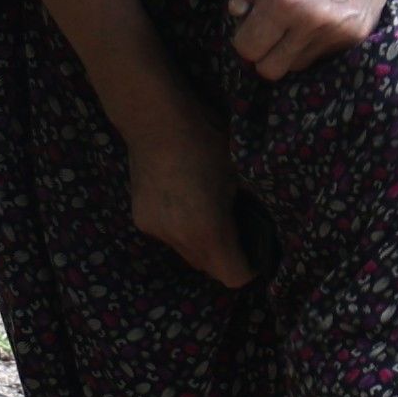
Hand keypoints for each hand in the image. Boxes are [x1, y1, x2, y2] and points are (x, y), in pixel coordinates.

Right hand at [126, 94, 253, 286]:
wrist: (155, 119)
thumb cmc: (206, 140)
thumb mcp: (237, 178)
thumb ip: (240, 213)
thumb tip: (248, 228)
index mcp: (208, 230)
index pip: (233, 277)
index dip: (249, 269)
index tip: (256, 254)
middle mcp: (179, 238)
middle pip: (208, 268)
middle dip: (224, 256)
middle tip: (237, 232)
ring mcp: (156, 230)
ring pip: (186, 252)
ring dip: (200, 242)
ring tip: (207, 213)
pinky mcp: (141, 219)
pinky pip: (169, 236)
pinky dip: (180, 227)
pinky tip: (183, 202)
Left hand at [227, 0, 397, 75]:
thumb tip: (236, 12)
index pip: (247, 46)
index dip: (242, 37)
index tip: (248, 23)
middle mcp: (309, 23)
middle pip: (268, 68)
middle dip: (261, 52)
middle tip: (265, 29)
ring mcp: (335, 33)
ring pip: (294, 67)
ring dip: (286, 51)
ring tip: (291, 22)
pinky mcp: (354, 37)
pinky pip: (320, 55)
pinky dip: (310, 44)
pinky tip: (315, 18)